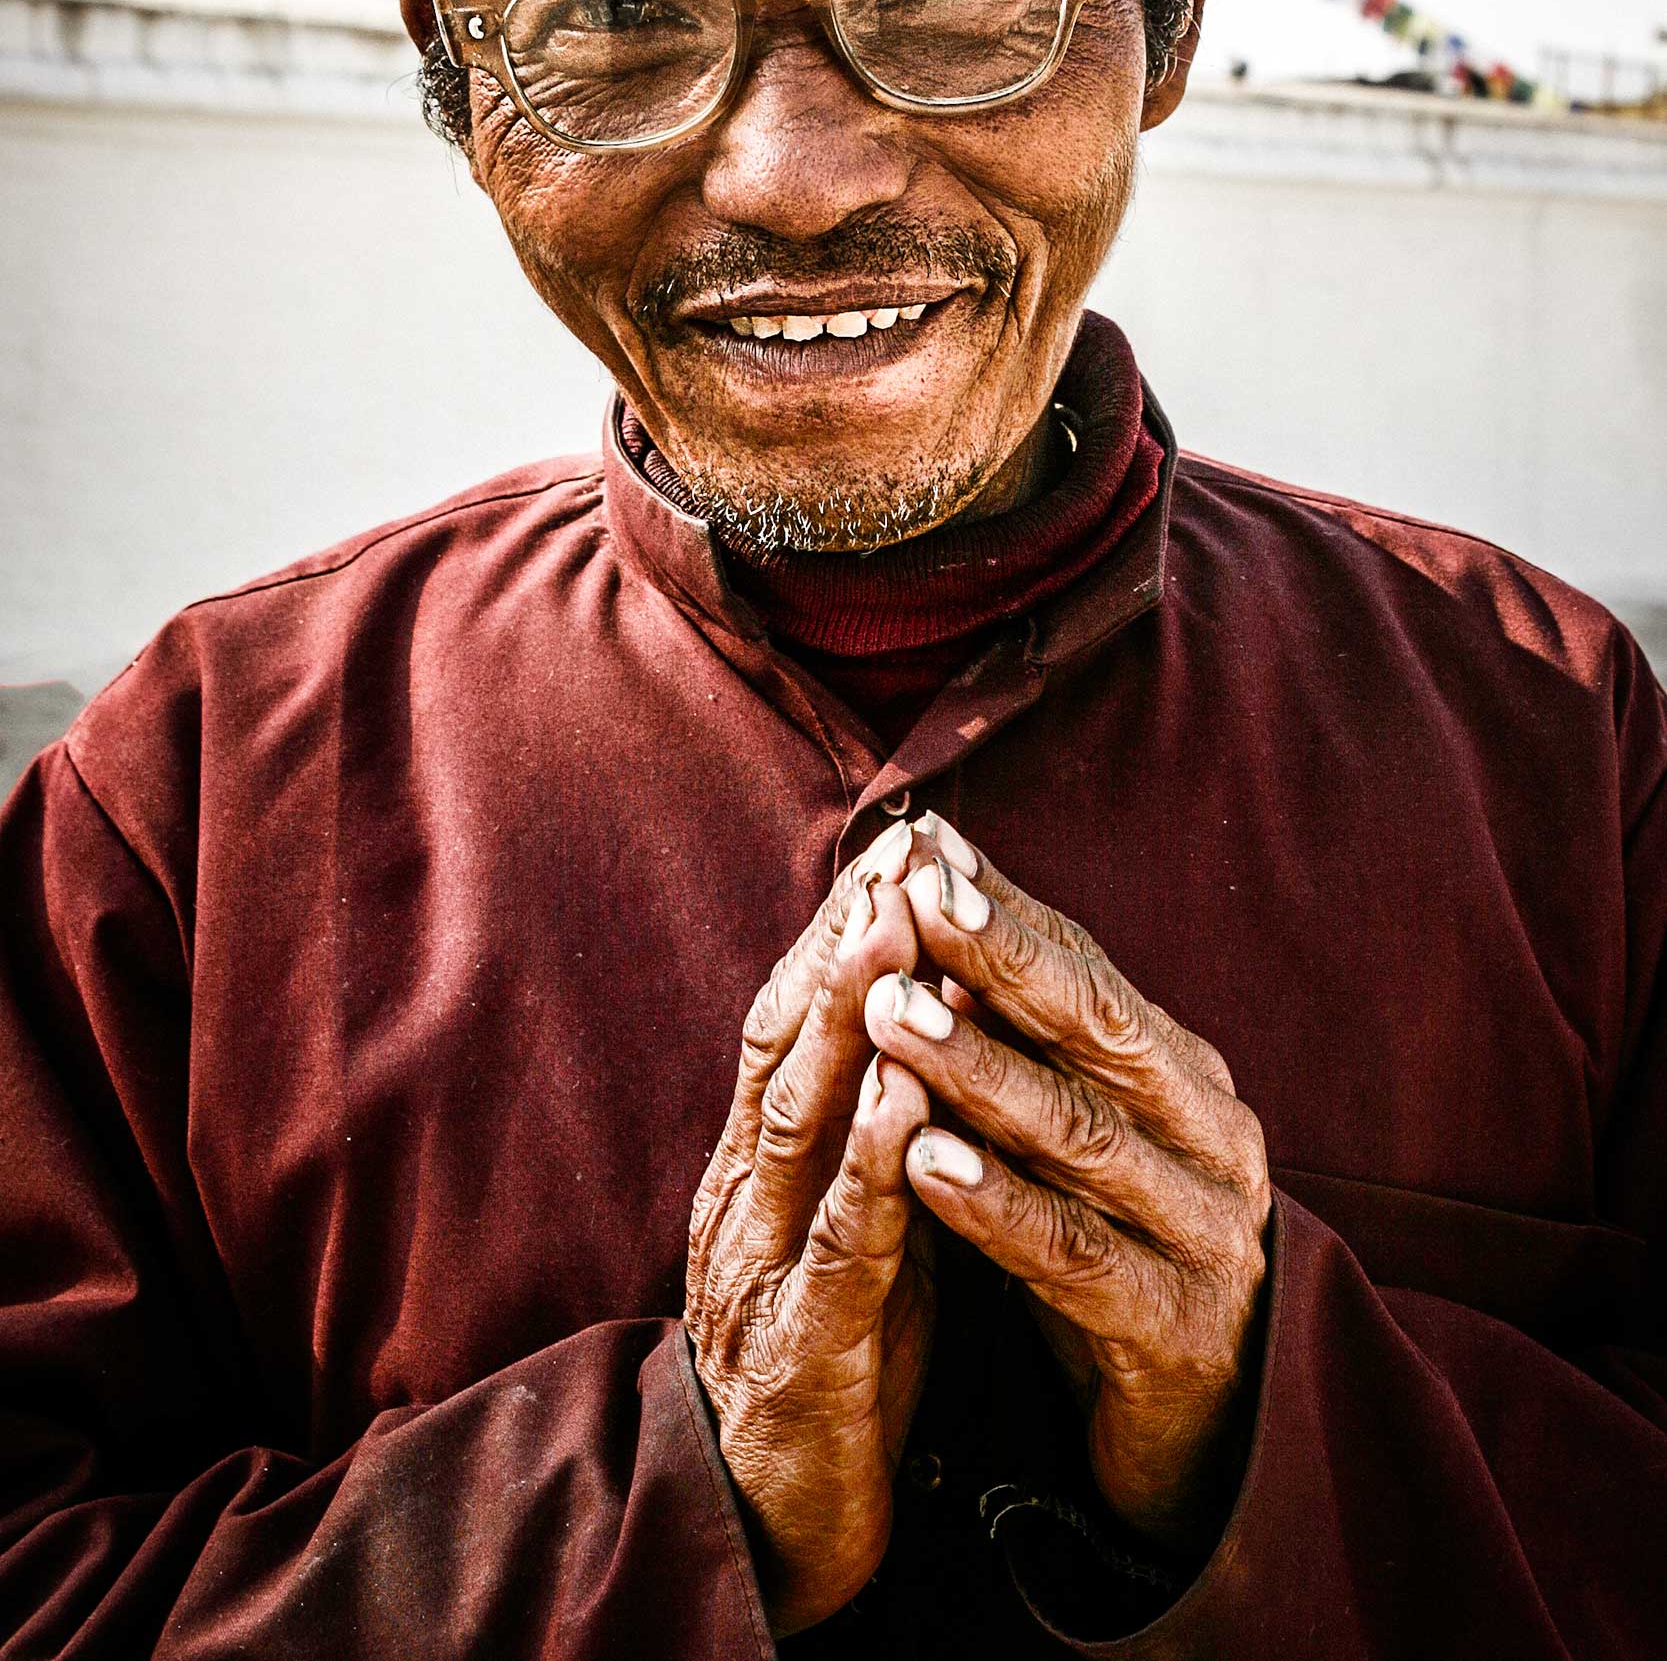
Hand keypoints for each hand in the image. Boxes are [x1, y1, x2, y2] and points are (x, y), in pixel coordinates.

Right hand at [686, 819, 936, 1635]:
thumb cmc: (834, 1353)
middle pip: (784, 1045)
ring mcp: (761, 1272)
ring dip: (850, 1023)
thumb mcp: (854, 1219)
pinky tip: (907, 1105)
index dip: (839, 929)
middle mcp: (744, 1197)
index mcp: (758, 1164)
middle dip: (846, 943)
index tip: (900, 842)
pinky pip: (839, 1250)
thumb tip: (938, 1008)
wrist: (768, 1531)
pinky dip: (871, 1170)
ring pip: (801, 1125)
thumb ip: (877, 1123)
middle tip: (901, 851)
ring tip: (899, 934)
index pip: (788, 1019)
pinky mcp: (800, 1354)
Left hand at [864, 820, 1270, 1556]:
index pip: (1094, 973)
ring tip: (889, 1011)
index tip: (926, 842)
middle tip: (915, 895)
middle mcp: (1213, 1145)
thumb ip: (1023, 1036)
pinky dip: (997, 1206)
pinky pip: (1075, 1259)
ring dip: (979, 1069)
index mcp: (1188, 1084)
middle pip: (1101, 1032)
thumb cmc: (1114, 1254)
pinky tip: (921, 1161)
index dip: (1009, 908)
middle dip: (1004, 957)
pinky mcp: (1177, 1334)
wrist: (1203, 1437)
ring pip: (1081, 1137)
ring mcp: (1206, 1239)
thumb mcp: (1076, 1139)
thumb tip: (939, 888)